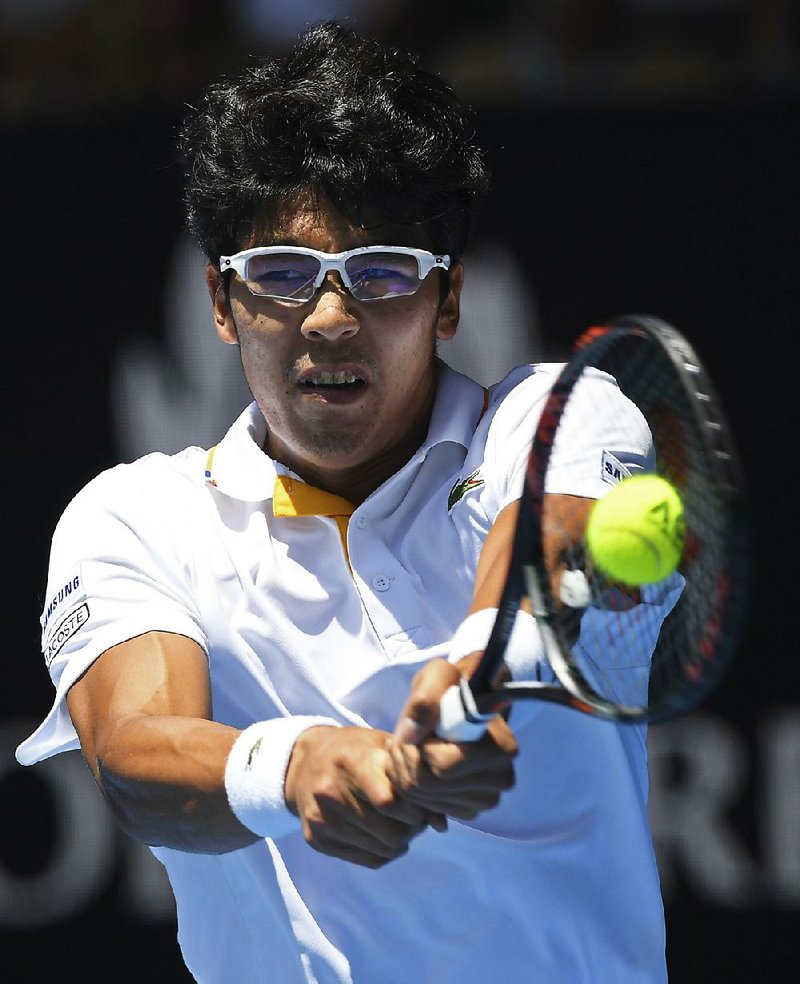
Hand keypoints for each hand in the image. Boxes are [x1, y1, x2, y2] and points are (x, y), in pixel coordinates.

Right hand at [284, 725, 444, 867]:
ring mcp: (321, 819)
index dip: (414, 809)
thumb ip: (414, 777)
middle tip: (416, 818)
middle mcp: (330, 792)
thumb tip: (442, 824)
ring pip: (381, 850)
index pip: (390, 802)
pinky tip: (383, 833)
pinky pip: (367, 860)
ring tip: (401, 824)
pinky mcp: (316, 840)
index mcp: (350, 762)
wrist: (304, 763)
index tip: (422, 803)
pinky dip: (384, 852)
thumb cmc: (355, 751)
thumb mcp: (384, 749)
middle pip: (388, 832)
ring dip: (400, 842)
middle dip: (411, 829)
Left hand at [388, 658, 517, 820]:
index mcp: (501, 748)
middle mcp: (500, 779)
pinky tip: (420, 763)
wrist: (465, 703)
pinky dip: (413, 786)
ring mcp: (485, 798)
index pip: (443, 767)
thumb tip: (411, 735)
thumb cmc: (455, 685)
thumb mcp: (439, 675)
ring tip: (413, 745)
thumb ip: (425, 697)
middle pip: (427, 786)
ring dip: (405, 770)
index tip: (420, 727)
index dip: (419, 747)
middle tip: (408, 736)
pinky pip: (426, 808)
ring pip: (422, 799)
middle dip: (406, 758)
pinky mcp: (469, 809)